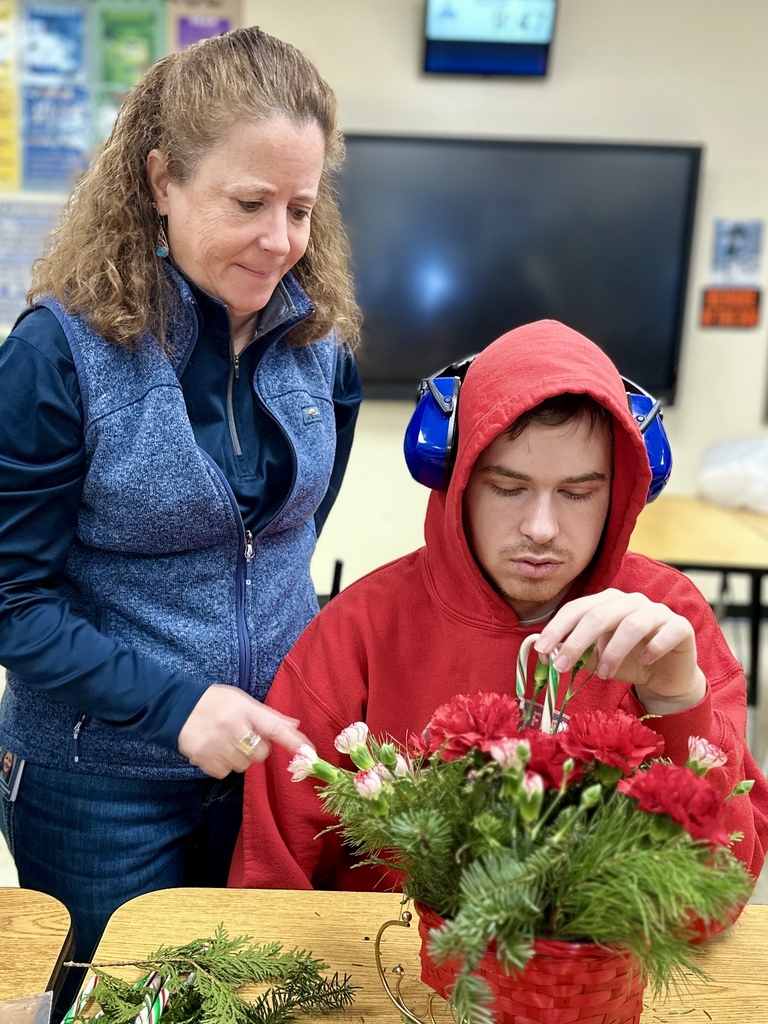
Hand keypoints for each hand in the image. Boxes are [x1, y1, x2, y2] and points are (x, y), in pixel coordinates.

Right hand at [178, 685, 309, 777]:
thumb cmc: (215, 702)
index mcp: (245, 710)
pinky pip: (225, 772)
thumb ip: (269, 716)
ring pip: (243, 766)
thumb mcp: (242, 701)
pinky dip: (223, 765)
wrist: (177, 708)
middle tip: (244, 736)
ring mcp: (217, 745)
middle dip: (257, 749)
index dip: (294, 741)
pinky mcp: (204, 759)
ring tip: (226, 741)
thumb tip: (295, 726)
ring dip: (239, 757)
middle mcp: (233, 728)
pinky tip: (215, 749)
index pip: (275, 727)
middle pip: (261, 754)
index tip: (310, 752)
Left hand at [533, 589, 706, 714]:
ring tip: (604, 674)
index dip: (558, 628)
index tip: (541, 649)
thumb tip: (549, 655)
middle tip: (562, 666)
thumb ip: (577, 654)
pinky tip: (645, 661)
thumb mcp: (598, 659)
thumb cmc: (628, 662)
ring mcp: (657, 612)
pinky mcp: (681, 627)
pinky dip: (653, 648)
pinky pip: (667, 633)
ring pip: (631, 625)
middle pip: (599, 615)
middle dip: (577, 641)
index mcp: (607, 602)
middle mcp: (631, 601)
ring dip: (613, 651)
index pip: (577, 609)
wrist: (666, 676)